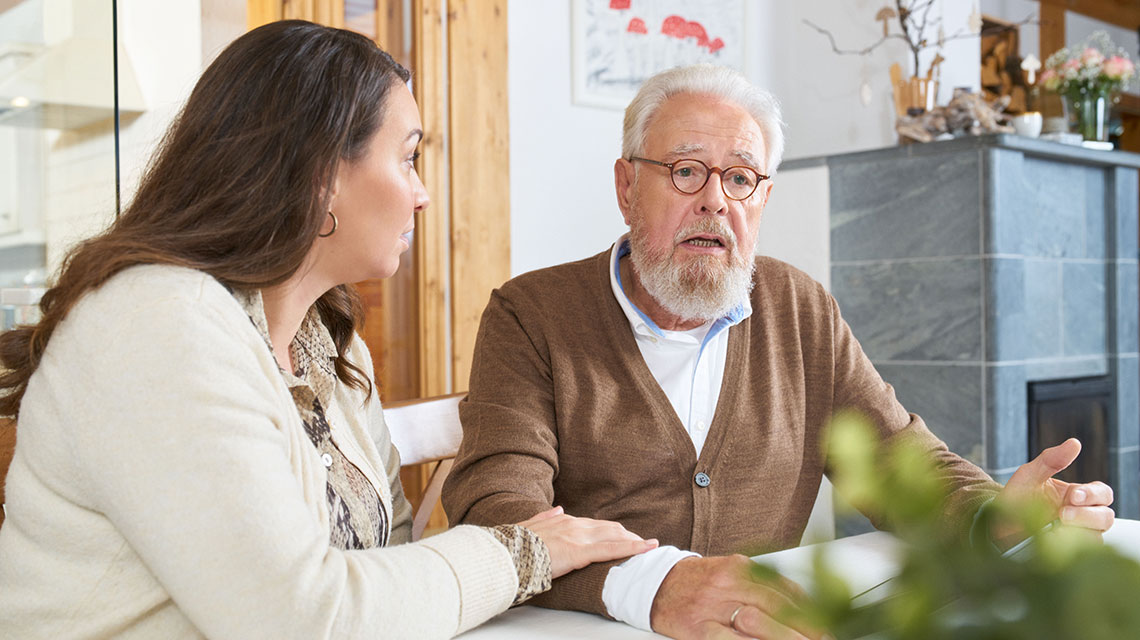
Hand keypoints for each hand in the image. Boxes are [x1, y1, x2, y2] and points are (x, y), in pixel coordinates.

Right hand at [517, 506, 657, 578]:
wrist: (505, 554)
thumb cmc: (514, 547)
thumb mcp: (530, 527)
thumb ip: (545, 517)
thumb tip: (558, 509)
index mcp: (563, 521)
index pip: (594, 525)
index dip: (611, 531)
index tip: (624, 535)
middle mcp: (573, 525)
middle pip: (609, 528)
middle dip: (628, 535)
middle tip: (643, 543)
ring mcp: (577, 537)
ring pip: (614, 536)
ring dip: (633, 541)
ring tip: (650, 547)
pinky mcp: (579, 552)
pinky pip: (611, 549)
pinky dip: (632, 549)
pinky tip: (646, 549)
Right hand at [650, 555, 826, 639]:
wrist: (653, 586)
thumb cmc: (696, 582)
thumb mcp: (730, 572)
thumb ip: (760, 584)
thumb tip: (800, 603)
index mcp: (739, 567)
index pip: (784, 589)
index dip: (811, 609)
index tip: (829, 624)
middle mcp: (728, 583)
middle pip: (777, 607)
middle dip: (806, 628)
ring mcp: (713, 606)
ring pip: (758, 623)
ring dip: (786, 638)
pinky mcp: (699, 628)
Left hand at [993, 438, 1113, 546]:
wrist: (996, 524)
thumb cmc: (1015, 498)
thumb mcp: (1029, 475)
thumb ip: (1051, 460)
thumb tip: (1075, 443)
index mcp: (1076, 495)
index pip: (1102, 494)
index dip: (1093, 495)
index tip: (1074, 495)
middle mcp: (1081, 515)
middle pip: (1106, 516)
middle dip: (1088, 514)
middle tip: (1063, 514)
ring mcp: (1076, 534)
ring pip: (1098, 535)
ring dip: (1081, 531)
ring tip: (1057, 527)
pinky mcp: (1068, 551)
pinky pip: (1082, 552)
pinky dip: (1071, 546)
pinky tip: (1053, 539)